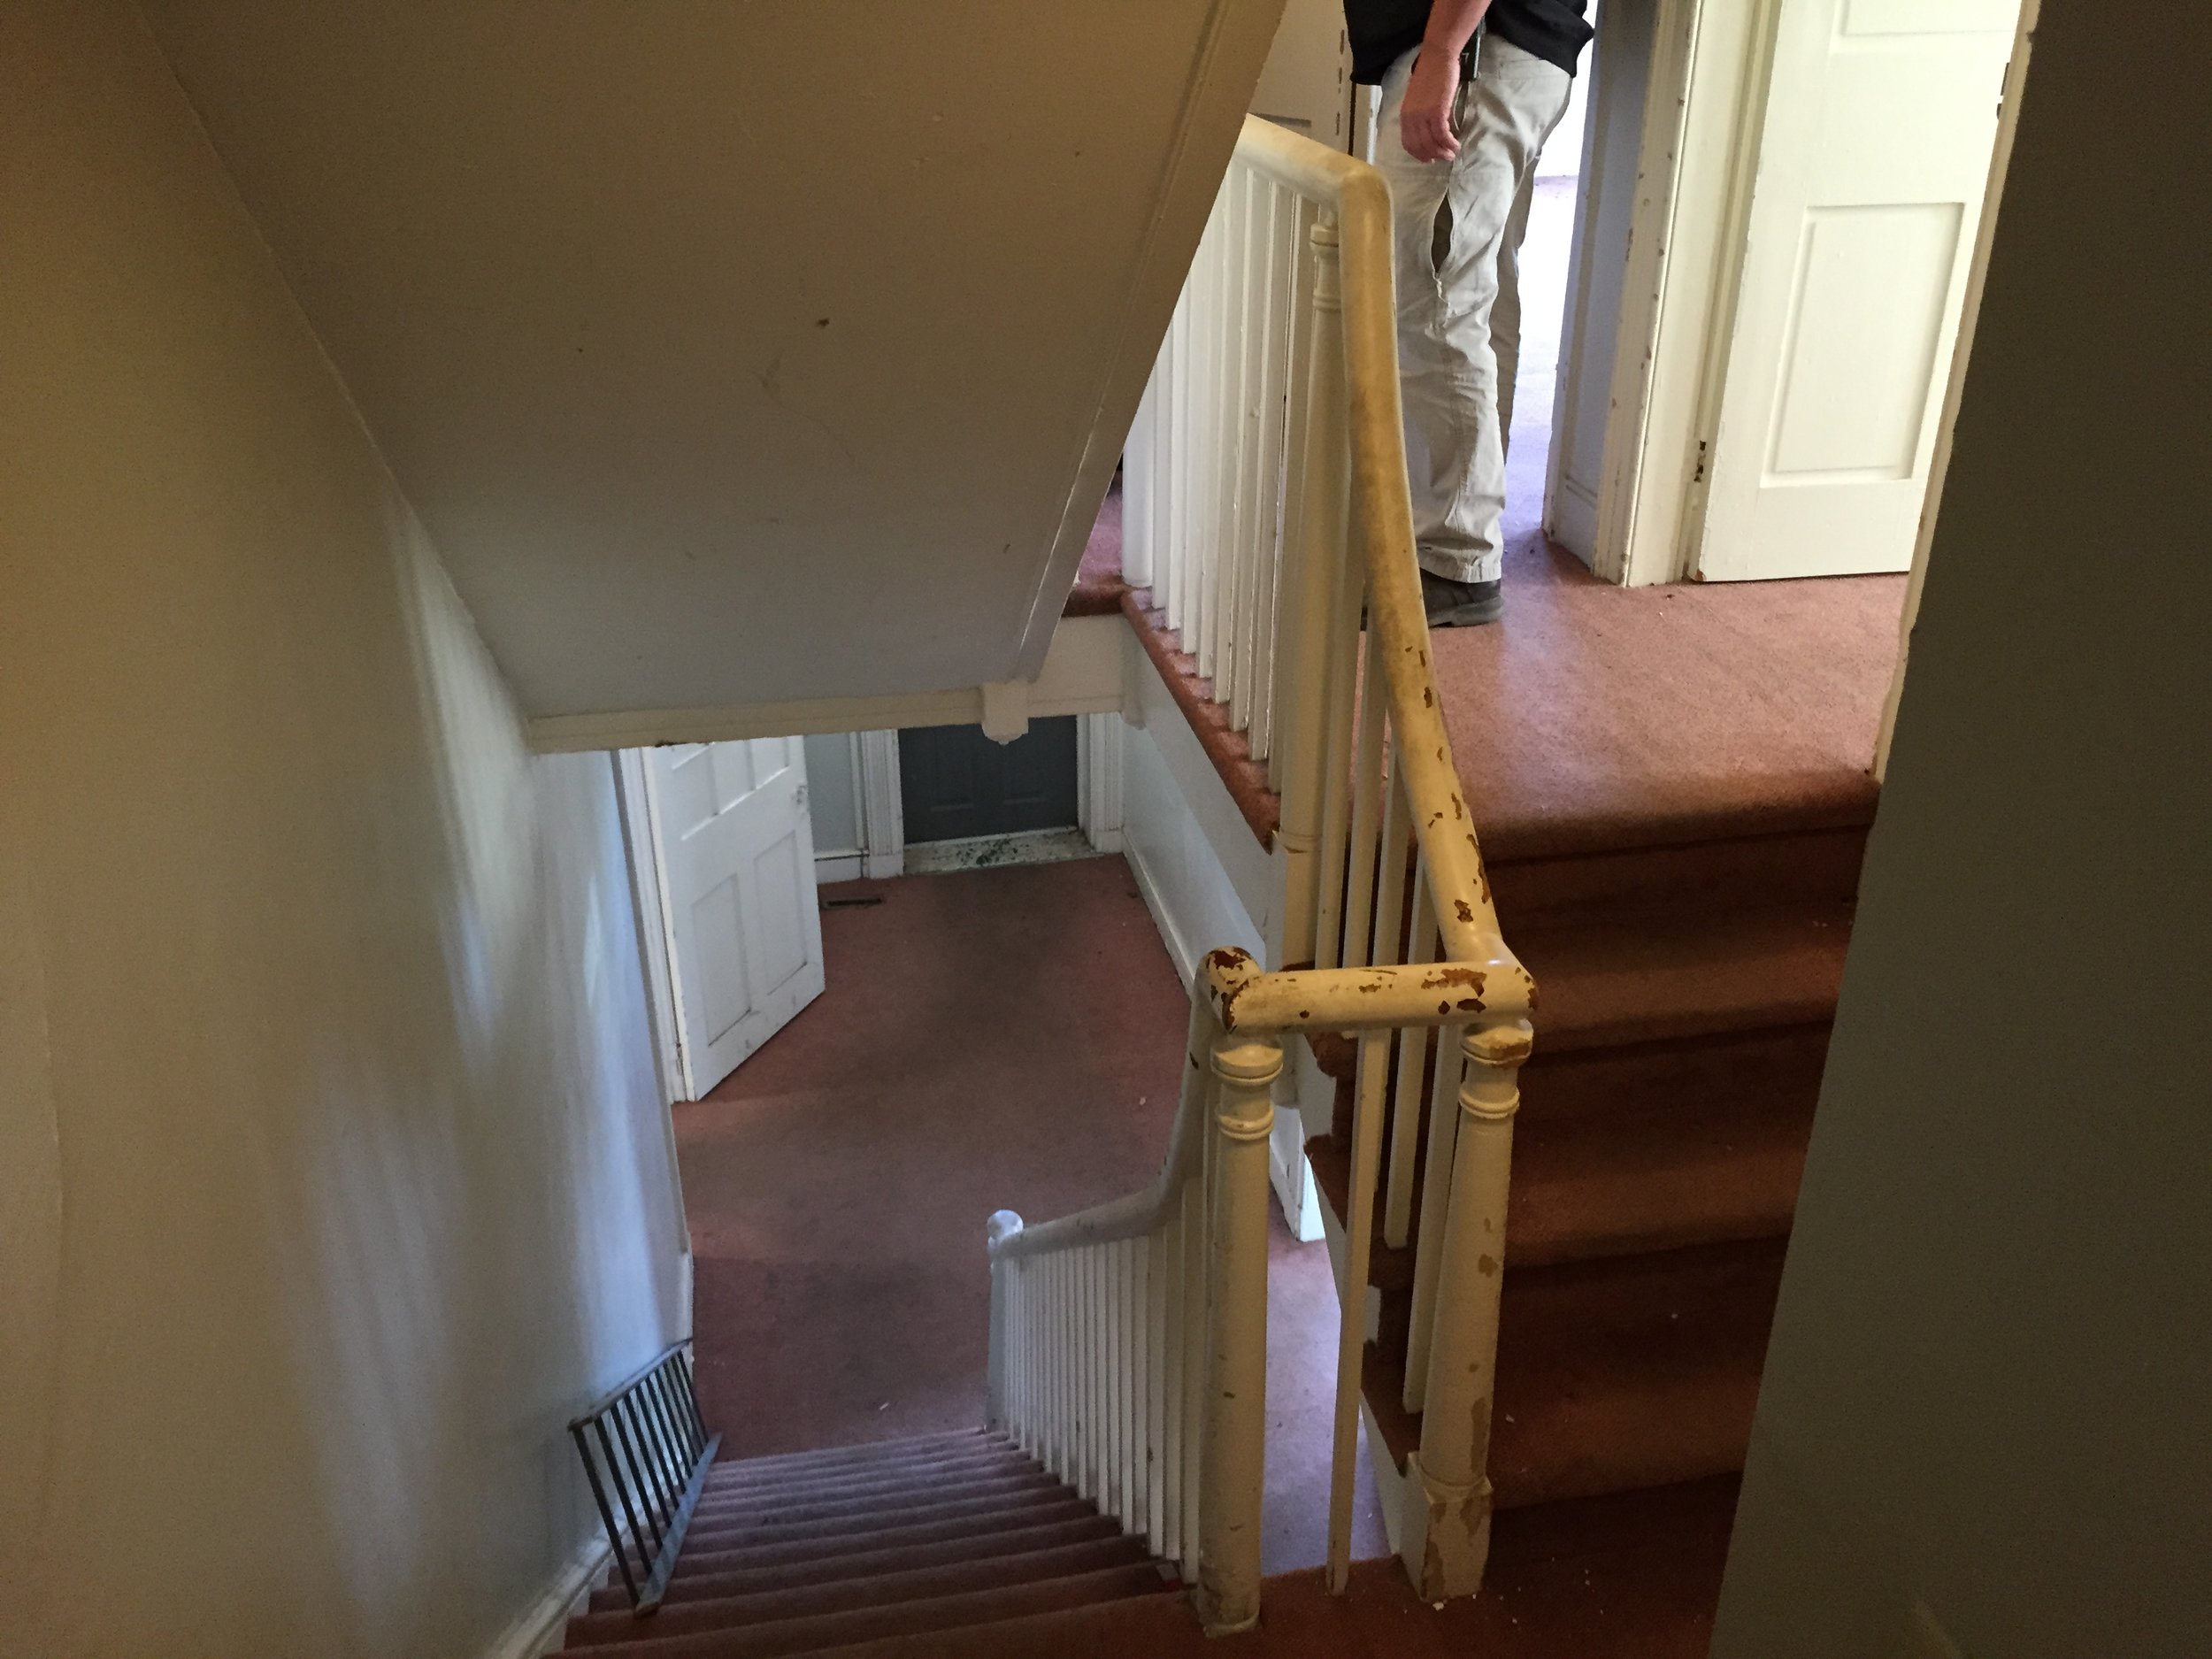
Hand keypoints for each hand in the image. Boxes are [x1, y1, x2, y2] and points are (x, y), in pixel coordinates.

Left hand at [1400, 48, 1460, 162]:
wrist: (1437, 57)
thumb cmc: (1430, 73)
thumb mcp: (1418, 97)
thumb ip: (1419, 113)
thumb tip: (1427, 127)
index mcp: (1405, 114)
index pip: (1408, 143)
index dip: (1419, 154)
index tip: (1429, 159)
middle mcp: (1411, 118)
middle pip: (1420, 146)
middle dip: (1433, 156)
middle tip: (1444, 159)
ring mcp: (1423, 115)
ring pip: (1431, 143)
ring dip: (1443, 152)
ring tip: (1452, 154)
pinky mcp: (1437, 111)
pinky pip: (1442, 135)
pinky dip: (1449, 143)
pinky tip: (1455, 145)